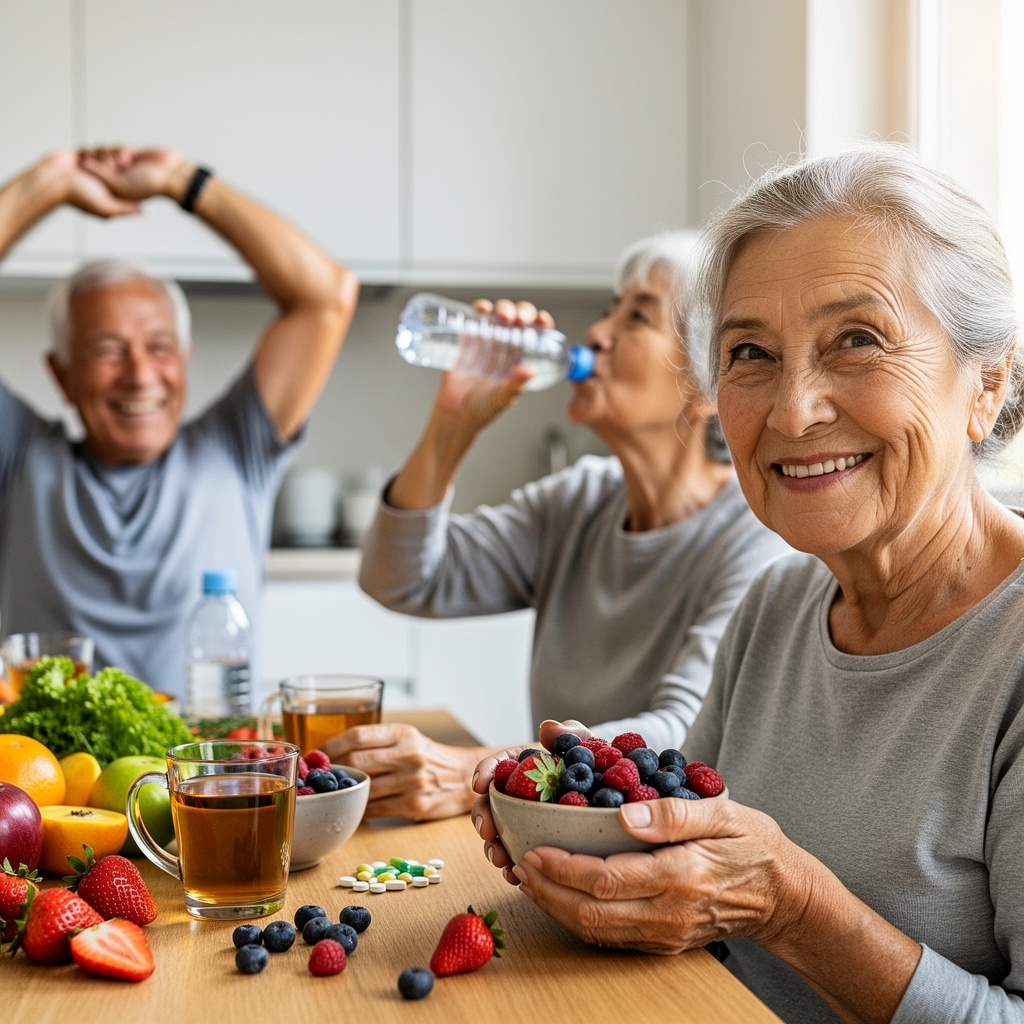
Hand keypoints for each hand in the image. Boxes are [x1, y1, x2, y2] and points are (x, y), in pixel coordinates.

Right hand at [44, 149, 141, 218]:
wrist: (51, 181)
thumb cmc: (77, 196)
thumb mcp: (104, 207)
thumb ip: (124, 209)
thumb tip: (143, 211)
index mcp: (112, 191)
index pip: (129, 178)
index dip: (129, 168)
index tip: (124, 162)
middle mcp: (104, 180)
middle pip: (119, 162)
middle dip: (114, 157)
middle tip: (108, 160)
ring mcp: (93, 168)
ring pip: (106, 153)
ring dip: (101, 154)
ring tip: (91, 162)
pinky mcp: (83, 158)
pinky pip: (92, 149)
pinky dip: (89, 152)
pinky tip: (82, 158)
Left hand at [78, 146, 192, 202]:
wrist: (172, 175)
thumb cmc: (149, 185)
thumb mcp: (121, 184)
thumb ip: (102, 175)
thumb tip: (84, 164)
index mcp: (113, 190)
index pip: (93, 175)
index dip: (91, 166)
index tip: (98, 165)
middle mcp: (117, 179)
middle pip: (98, 162)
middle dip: (103, 157)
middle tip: (116, 162)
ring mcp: (124, 167)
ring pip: (107, 153)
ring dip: (114, 152)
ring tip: (126, 159)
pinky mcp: (131, 156)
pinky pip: (118, 148)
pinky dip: (121, 149)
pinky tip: (130, 154)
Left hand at [322, 723, 492, 820]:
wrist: (466, 777)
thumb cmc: (430, 757)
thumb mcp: (409, 738)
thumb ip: (378, 742)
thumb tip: (332, 752)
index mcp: (404, 733)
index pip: (358, 736)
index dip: (331, 746)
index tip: (317, 754)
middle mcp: (409, 754)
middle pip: (357, 761)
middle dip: (332, 770)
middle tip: (316, 776)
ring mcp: (412, 781)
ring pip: (364, 788)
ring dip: (343, 792)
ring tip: (332, 793)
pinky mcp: (414, 806)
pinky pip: (375, 809)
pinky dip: (360, 809)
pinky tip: (354, 807)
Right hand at [430, 298, 557, 429]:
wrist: (454, 415)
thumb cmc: (482, 410)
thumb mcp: (503, 398)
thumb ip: (515, 384)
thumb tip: (530, 370)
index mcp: (519, 359)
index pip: (535, 335)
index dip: (540, 323)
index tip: (541, 319)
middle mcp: (504, 348)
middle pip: (517, 320)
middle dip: (521, 312)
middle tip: (518, 318)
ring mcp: (485, 343)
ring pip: (497, 316)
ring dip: (502, 308)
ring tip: (501, 314)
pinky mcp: (465, 341)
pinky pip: (473, 320)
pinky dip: (479, 309)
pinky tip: (482, 309)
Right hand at [471, 719, 590, 883]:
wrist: (620, 794)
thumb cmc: (598, 763)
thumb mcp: (588, 744)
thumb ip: (570, 734)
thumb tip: (548, 728)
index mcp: (528, 765)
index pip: (500, 764)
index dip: (486, 771)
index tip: (480, 783)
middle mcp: (521, 793)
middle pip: (492, 803)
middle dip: (483, 817)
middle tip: (487, 830)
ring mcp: (526, 820)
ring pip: (501, 833)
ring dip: (495, 847)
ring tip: (501, 860)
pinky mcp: (537, 844)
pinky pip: (519, 856)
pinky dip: (514, 866)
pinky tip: (514, 876)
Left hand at [507, 794, 805, 955]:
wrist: (784, 897)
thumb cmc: (753, 846)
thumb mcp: (723, 812)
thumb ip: (673, 812)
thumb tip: (625, 812)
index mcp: (680, 876)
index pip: (606, 879)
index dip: (563, 868)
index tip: (534, 849)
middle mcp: (668, 912)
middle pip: (590, 913)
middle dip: (546, 891)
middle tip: (519, 863)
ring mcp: (664, 932)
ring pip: (595, 931)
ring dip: (555, 907)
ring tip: (529, 878)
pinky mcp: (663, 941)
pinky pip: (610, 936)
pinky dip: (577, 918)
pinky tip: (560, 896)